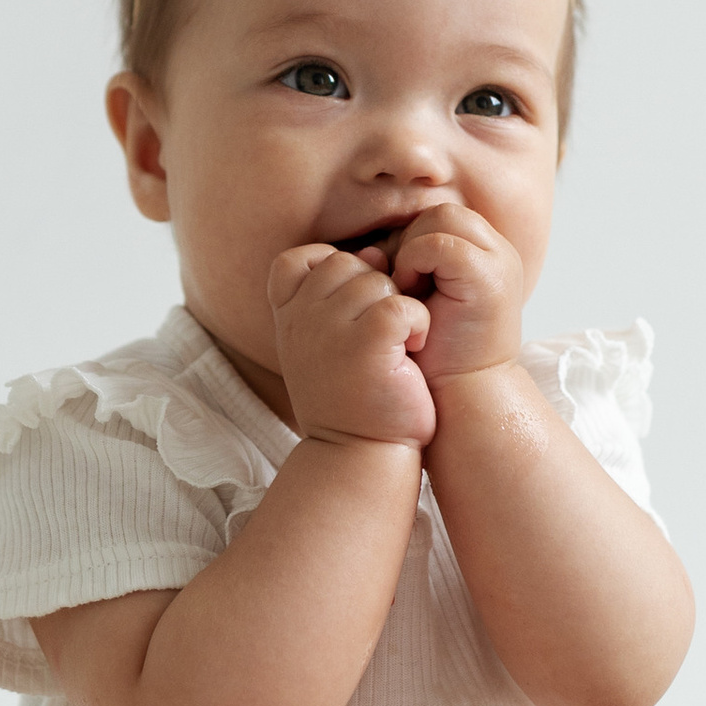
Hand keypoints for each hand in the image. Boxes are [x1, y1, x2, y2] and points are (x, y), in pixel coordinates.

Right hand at [268, 245, 436, 448]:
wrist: (359, 454)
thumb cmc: (352, 396)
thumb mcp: (328, 341)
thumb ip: (339, 293)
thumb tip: (375, 251)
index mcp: (287, 317)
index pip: (297, 260)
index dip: (328, 269)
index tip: (349, 313)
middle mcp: (300, 320)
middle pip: (347, 263)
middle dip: (373, 290)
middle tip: (379, 336)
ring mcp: (329, 330)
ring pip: (378, 281)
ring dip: (399, 310)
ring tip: (395, 348)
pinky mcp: (367, 344)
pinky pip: (402, 304)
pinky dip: (417, 324)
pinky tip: (412, 351)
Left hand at [385, 197, 525, 390]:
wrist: (462, 396)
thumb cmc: (433, 355)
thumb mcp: (420, 301)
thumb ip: (409, 268)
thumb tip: (370, 249)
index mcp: (485, 256)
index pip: (441, 217)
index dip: (412, 238)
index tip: (397, 278)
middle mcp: (499, 253)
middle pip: (443, 212)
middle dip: (411, 240)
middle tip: (399, 281)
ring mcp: (499, 262)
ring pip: (443, 218)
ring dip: (413, 248)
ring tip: (405, 287)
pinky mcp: (489, 278)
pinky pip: (441, 243)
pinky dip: (416, 261)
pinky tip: (409, 293)